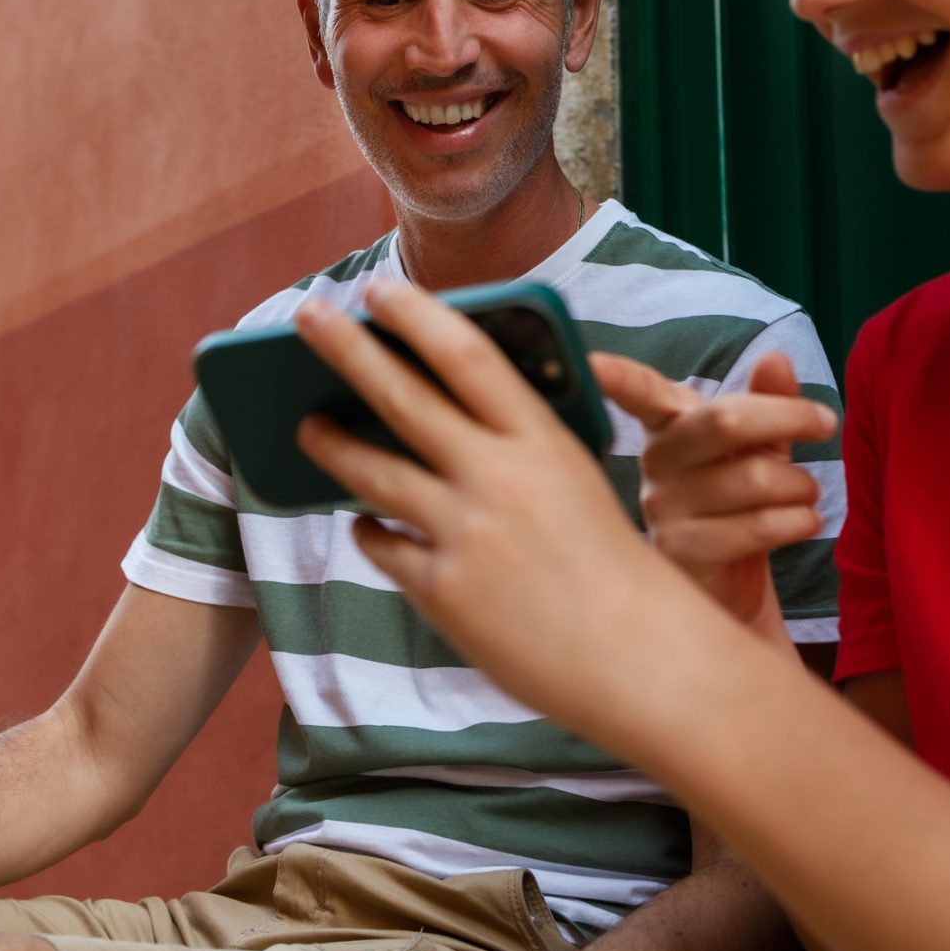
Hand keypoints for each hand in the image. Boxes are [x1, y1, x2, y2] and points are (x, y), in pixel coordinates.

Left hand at [294, 281, 765, 746]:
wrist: (643, 661)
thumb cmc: (616, 566)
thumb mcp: (575, 480)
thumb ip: (517, 445)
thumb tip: (444, 415)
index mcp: (542, 441)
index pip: (465, 354)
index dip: (416, 315)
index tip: (378, 288)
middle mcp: (497, 479)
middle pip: (402, 397)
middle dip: (346, 350)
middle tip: (306, 317)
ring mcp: (465, 535)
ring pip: (374, 473)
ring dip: (332, 443)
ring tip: (306, 426)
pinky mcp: (443, 592)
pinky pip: (385, 547)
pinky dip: (370, 530)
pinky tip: (363, 524)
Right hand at [593, 351, 836, 648]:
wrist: (735, 584)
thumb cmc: (742, 503)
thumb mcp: (761, 446)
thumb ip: (768, 401)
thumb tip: (775, 358)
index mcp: (670, 425)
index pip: (641, 392)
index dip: (619, 377)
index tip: (594, 362)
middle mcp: (656, 461)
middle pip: (723, 421)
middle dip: (788, 417)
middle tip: (826, 425)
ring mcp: (662, 508)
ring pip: (752, 478)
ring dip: (800, 485)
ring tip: (808, 495)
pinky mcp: (680, 551)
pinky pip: (753, 527)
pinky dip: (795, 522)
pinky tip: (804, 523)